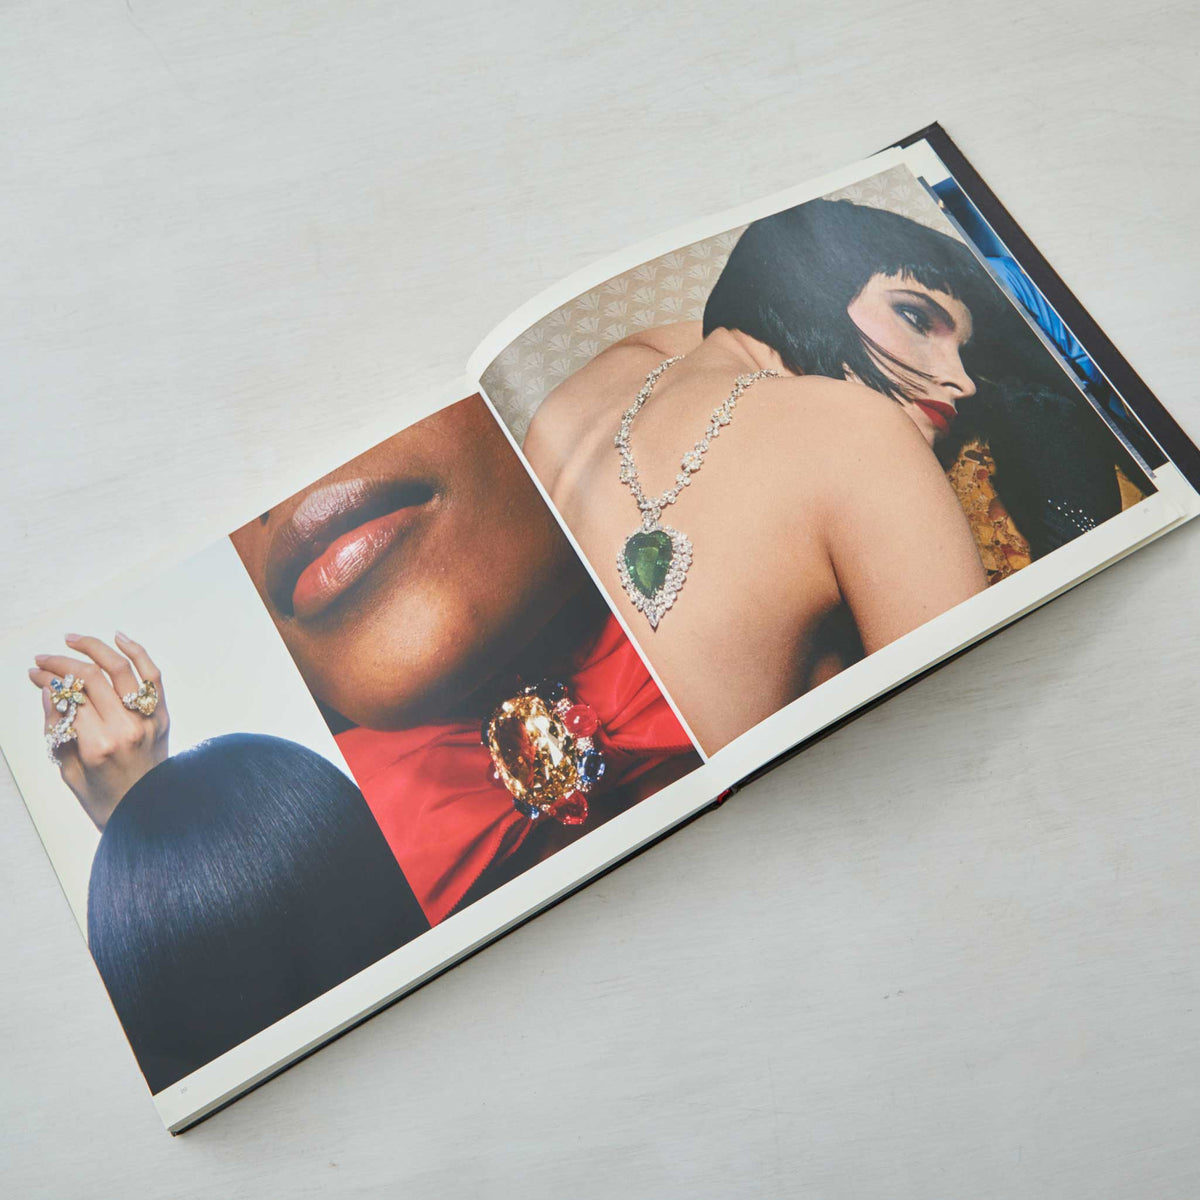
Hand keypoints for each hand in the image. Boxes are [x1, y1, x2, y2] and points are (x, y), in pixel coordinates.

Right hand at [29, 633, 169, 829]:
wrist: (148, 812)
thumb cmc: (103, 798)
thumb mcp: (69, 769)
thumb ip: (57, 728)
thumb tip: (48, 689)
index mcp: (97, 745)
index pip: (69, 697)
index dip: (48, 679)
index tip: (34, 672)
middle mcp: (125, 728)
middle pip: (91, 678)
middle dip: (62, 662)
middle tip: (43, 658)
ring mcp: (147, 720)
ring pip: (121, 668)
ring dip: (95, 648)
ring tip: (73, 640)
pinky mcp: (162, 717)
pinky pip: (153, 676)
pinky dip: (137, 653)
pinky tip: (119, 638)